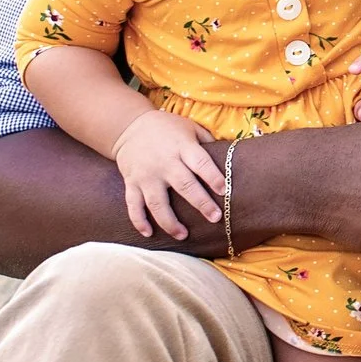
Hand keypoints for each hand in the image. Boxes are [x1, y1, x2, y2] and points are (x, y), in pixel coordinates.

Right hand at [110, 111, 225, 240]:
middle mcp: (164, 163)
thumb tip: (231, 158)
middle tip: (215, 218)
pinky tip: (149, 234)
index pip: (200, 163)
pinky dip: (139, 221)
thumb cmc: (167, 128)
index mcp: (182, 147)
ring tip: (183, 235)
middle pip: (184, 186)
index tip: (224, 191)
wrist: (129, 126)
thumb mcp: (189, 128)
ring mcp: (146, 175)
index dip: (213, 177)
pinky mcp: (132, 183)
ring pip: (157, 202)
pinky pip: (134, 205)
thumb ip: (207, 142)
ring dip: (169, 222)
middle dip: (201, 203)